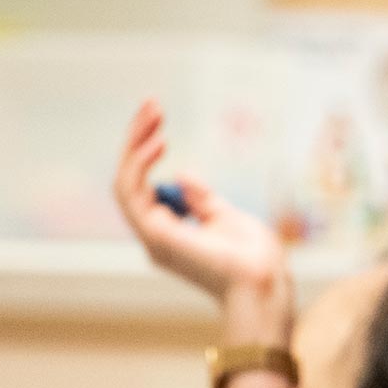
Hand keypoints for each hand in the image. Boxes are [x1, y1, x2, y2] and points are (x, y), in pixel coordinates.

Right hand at [113, 101, 292, 325]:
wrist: (263, 281)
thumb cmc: (252, 258)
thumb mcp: (226, 216)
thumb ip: (201, 199)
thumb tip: (181, 176)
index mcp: (169, 232)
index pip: (142, 186)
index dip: (145, 151)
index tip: (159, 120)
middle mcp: (154, 234)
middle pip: (129, 180)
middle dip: (136, 140)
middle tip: (151, 105)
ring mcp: (152, 236)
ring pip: (123, 184)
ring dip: (134, 145)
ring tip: (153, 116)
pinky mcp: (155, 236)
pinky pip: (131, 194)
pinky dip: (139, 164)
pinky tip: (156, 141)